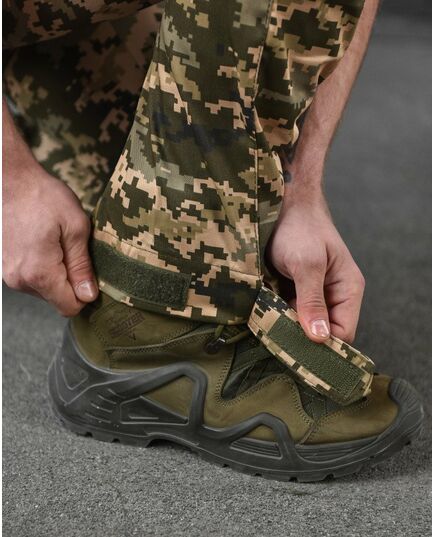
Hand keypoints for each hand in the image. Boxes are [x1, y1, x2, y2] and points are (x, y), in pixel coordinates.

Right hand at [3, 164, 97, 316]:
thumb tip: (88, 295)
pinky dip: (42, 265)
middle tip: (73, 249)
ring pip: (44, 289)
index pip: (69, 307)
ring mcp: (8, 274)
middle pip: (56, 299)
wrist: (9, 178)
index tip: (90, 273)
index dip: (85, 295)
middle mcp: (19, 280)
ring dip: (56, 272)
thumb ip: (82, 266)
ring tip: (56, 242)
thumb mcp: (75, 228)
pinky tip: (44, 241)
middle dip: (71, 281)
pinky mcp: (4, 266)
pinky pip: (31, 277)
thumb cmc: (43, 197)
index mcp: (39, 273)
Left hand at [268, 184, 364, 342]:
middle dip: (302, 339)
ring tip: (267, 329)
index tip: (298, 354)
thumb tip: (319, 338)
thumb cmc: (299, 227)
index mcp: (348, 289)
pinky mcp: (294, 290)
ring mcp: (313, 294)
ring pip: (304, 325)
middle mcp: (333, 295)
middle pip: (323, 332)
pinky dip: (277, 316)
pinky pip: (289, 313)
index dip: (324, 347)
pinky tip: (263, 317)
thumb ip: (312, 300)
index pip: (343, 332)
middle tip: (277, 342)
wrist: (281, 203)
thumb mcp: (306, 265)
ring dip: (287, 328)